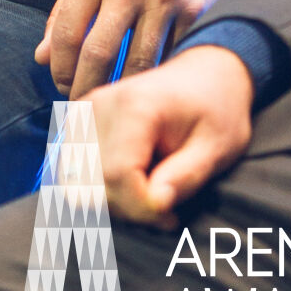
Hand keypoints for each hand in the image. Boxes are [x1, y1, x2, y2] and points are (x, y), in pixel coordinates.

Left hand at [34, 0, 235, 94]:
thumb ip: (64, 12)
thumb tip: (42, 58)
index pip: (67, 31)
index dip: (59, 67)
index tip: (61, 84)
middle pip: (99, 54)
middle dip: (86, 87)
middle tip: (83, 105)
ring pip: (138, 63)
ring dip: (122, 90)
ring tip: (114, 101)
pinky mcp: (196, 11)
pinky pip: (171, 58)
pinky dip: (158, 77)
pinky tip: (148, 85)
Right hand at [86, 46, 255, 227]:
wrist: (204, 75)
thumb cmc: (216, 110)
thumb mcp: (217, 147)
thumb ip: (186, 177)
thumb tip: (156, 203)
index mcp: (135, 106)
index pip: (118, 175)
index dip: (143, 208)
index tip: (172, 216)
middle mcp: (99, 104)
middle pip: (93, 183)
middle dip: (129, 209)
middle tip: (164, 208)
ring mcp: (84, 111)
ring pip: (76, 184)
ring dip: (112, 202)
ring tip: (148, 195)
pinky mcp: (79, 121)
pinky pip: (73, 173)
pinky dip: (99, 189)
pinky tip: (131, 184)